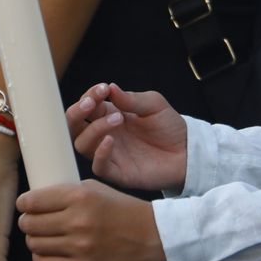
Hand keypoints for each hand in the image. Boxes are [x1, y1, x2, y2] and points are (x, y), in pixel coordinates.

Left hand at [17, 179, 164, 260]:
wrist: (151, 235)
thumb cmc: (123, 209)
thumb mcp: (97, 188)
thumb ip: (67, 192)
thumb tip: (38, 199)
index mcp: (80, 197)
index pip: (34, 201)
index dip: (24, 203)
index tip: (24, 204)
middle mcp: (77, 221)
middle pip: (30, 224)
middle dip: (27, 221)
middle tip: (31, 221)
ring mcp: (79, 246)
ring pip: (35, 244)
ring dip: (34, 240)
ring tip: (42, 236)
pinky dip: (42, 258)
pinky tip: (48, 252)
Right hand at [67, 83, 186, 191]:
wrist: (187, 151)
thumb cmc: (169, 127)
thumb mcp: (154, 105)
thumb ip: (131, 98)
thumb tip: (110, 87)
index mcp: (109, 115)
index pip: (87, 105)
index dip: (90, 95)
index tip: (103, 89)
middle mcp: (104, 134)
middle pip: (74, 126)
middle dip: (76, 112)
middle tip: (91, 103)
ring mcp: (109, 154)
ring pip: (81, 144)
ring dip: (93, 129)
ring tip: (117, 118)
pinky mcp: (118, 173)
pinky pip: (98, 166)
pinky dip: (99, 153)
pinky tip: (110, 140)